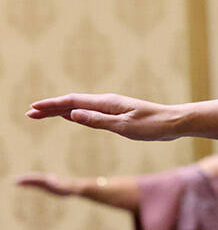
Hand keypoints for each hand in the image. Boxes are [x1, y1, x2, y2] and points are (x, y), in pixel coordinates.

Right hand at [15, 172, 81, 195]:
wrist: (76, 187)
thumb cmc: (70, 188)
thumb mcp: (63, 186)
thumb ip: (57, 184)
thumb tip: (51, 181)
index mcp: (48, 179)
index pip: (34, 179)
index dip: (26, 180)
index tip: (19, 181)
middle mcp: (46, 179)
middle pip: (33, 179)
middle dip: (24, 180)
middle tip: (14, 182)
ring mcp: (47, 182)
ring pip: (34, 181)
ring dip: (26, 182)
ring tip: (17, 183)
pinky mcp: (48, 186)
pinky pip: (37, 184)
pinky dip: (30, 184)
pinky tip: (26, 186)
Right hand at [26, 94, 179, 140]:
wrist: (175, 122)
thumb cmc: (153, 126)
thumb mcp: (124, 127)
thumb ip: (98, 121)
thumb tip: (73, 114)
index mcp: (106, 103)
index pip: (72, 102)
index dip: (51, 105)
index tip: (33, 109)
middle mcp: (107, 103)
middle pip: (72, 103)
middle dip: (50, 108)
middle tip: (29, 113)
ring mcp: (111, 108)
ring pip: (80, 107)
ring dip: (60, 110)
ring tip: (42, 114)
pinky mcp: (118, 114)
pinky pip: (90, 112)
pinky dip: (75, 114)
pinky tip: (70, 117)